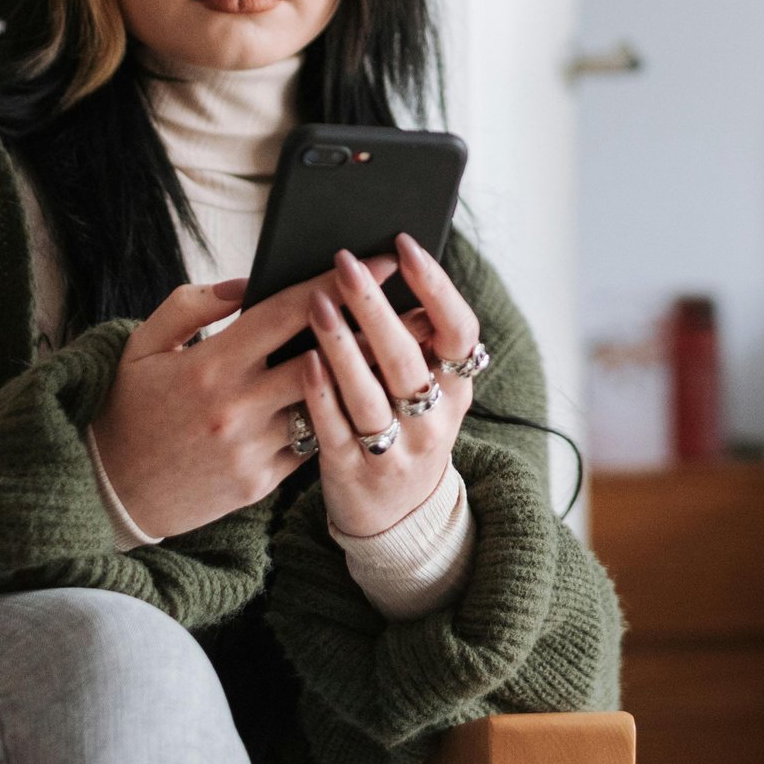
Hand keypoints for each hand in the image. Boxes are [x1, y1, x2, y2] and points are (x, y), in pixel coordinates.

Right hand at [88, 258, 392, 539]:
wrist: (105, 494)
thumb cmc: (127, 408)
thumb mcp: (144, 344)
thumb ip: (194, 304)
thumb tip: (246, 281)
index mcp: (209, 364)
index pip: (287, 312)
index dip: (336, 283)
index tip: (378, 261)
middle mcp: (236, 407)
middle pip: (323, 360)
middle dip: (373, 331)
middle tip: (416, 308)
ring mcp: (252, 449)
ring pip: (325, 406)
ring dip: (364, 379)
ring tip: (405, 353)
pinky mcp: (260, 484)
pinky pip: (311, 444)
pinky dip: (333, 420)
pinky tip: (364, 399)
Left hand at [298, 232, 484, 537]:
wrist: (399, 518)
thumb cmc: (407, 429)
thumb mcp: (433, 391)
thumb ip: (419, 342)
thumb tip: (389, 270)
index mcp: (457, 387)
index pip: (458, 330)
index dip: (435, 286)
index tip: (405, 245)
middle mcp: (435, 419)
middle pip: (407, 356)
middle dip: (375, 304)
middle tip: (345, 262)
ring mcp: (396, 449)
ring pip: (371, 394)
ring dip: (343, 345)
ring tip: (317, 302)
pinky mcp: (356, 472)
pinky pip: (337, 429)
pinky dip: (323, 393)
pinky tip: (305, 359)